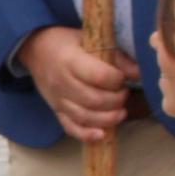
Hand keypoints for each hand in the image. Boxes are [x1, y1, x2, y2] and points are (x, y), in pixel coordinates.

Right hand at [21, 24, 138, 142]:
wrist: (36, 50)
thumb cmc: (66, 43)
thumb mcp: (89, 40)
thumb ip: (115, 56)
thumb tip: (138, 72)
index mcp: (70, 60)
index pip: (99, 76)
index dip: (117, 79)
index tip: (123, 77)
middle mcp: (62, 82)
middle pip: (94, 100)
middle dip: (116, 100)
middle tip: (124, 93)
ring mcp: (57, 100)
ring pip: (85, 117)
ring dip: (108, 118)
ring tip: (120, 112)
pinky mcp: (56, 111)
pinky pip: (70, 128)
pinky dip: (86, 135)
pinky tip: (102, 134)